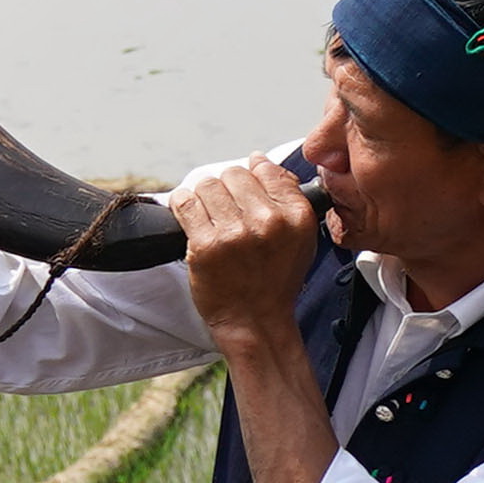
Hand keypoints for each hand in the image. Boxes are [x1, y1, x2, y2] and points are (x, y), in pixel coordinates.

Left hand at [172, 153, 331, 346]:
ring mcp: (235, 233)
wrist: (255, 320)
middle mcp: (268, 222)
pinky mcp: (204, 245)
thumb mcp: (301, 238)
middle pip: (235, 174)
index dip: (252, 175)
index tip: (244, 189)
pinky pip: (185, 203)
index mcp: (296, 216)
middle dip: (227, 188)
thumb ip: (288, 197)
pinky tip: (189, 214)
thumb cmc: (275, 281)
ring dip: (203, 196)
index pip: (267, 170)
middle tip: (225, 208)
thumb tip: (261, 161)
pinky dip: (182, 203)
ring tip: (208, 215)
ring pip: (208, 185)